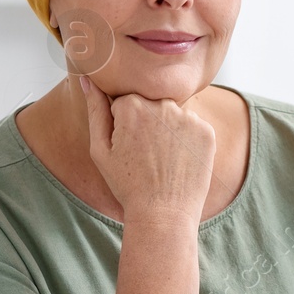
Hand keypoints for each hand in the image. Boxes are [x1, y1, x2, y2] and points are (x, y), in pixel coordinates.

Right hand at [78, 74, 214, 223]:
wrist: (164, 214)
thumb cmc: (128, 185)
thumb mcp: (101, 150)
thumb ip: (95, 110)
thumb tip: (87, 78)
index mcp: (132, 105)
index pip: (127, 102)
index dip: (124, 125)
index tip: (128, 147)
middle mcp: (162, 104)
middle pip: (152, 105)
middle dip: (147, 123)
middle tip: (146, 156)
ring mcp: (188, 117)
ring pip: (174, 115)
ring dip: (168, 130)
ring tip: (163, 160)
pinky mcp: (207, 131)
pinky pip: (193, 127)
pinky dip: (187, 141)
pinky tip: (179, 161)